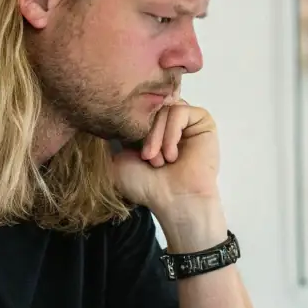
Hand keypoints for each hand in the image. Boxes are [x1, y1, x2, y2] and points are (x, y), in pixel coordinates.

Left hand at [111, 101, 219, 221]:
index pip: (134, 108)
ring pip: (164, 108)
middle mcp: (165, 121)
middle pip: (149, 106)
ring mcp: (184, 120)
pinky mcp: (201, 120)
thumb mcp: (117, 159)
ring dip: (157, 136)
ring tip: (159, 160)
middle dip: (145, 133)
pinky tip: (172, 155)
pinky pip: (180, 111)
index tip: (131, 152)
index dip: (130, 126)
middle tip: (146, 158)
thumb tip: (106, 117)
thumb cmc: (147, 186)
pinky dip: (171, 133)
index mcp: (147, 127)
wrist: (174, 201)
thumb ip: (112, 135)